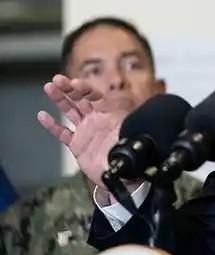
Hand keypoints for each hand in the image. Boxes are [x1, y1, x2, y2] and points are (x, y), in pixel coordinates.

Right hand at [37, 75, 130, 189]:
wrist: (123, 174)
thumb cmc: (130, 152)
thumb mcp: (130, 133)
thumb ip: (126, 124)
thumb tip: (132, 116)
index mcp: (111, 115)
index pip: (97, 97)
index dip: (86, 90)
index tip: (75, 83)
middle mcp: (97, 120)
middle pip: (81, 100)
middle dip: (69, 89)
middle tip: (57, 80)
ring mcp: (86, 131)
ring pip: (71, 111)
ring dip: (60, 100)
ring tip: (49, 88)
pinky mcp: (77, 145)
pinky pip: (63, 133)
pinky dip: (52, 125)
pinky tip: (42, 116)